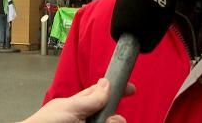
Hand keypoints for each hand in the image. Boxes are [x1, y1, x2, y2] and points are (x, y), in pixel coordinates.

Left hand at [18, 78, 134, 122]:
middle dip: (115, 118)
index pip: (102, 93)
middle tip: (114, 120)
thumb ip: (90, 98)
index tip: (131, 89)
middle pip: (109, 115)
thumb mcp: (70, 108)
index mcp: (79, 104)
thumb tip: (107, 83)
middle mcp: (85, 118)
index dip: (117, 89)